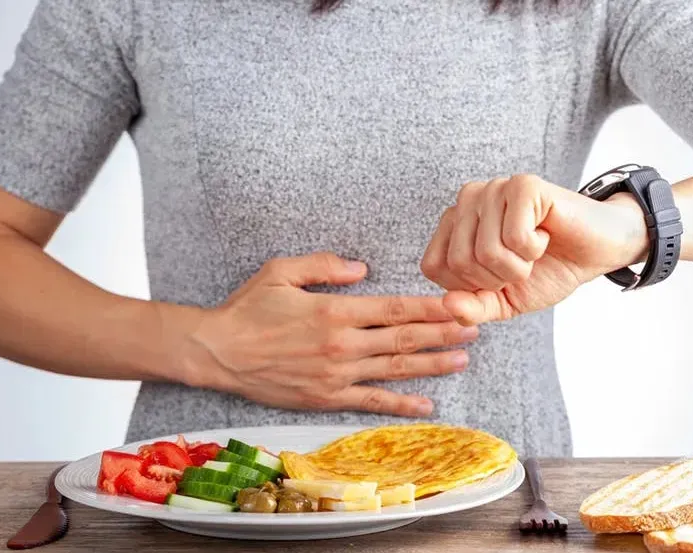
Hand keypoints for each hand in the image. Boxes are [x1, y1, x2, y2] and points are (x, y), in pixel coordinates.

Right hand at [182, 252, 477, 416]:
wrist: (217, 352)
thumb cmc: (247, 309)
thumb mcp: (281, 271)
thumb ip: (324, 265)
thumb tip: (362, 269)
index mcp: (335, 311)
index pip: (395, 309)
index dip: (430, 308)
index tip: (458, 305)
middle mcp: (342, 344)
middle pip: (404, 339)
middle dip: (443, 334)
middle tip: (475, 329)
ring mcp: (337, 374)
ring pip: (395, 370)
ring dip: (432, 365)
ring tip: (462, 359)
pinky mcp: (327, 397)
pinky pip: (372, 402)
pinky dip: (401, 404)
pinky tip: (426, 405)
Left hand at [421, 174, 647, 324]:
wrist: (595, 253)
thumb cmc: (547, 271)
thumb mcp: (504, 302)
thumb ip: (473, 308)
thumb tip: (447, 305)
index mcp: (454, 225)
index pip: (433, 267)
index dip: (470, 286)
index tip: (499, 275)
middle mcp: (467, 200)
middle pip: (459, 261)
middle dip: (498, 277)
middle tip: (522, 262)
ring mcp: (494, 189)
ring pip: (487, 251)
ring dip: (519, 265)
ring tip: (534, 248)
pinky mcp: (523, 185)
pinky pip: (515, 237)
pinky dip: (534, 248)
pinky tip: (545, 233)